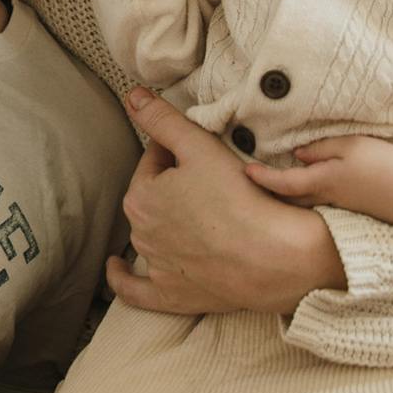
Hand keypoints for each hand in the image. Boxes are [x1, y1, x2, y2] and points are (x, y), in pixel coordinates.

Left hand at [107, 87, 346, 314]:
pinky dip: (124, 279)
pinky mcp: (173, 297)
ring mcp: (157, 267)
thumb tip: (131, 96)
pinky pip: (137, 290)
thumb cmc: (239, 199)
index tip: (205, 154)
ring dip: (165, 222)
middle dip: (174, 186)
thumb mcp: (199, 147)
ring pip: (153, 234)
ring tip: (201, 215)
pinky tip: (116, 268)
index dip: (179, 151)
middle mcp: (141, 234)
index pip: (155, 161)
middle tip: (211, 183)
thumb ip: (161, 120)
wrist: (276, 258)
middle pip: (155, 197)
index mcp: (140, 197)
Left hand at [246, 135, 392, 238]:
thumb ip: (322, 149)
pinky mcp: (354, 209)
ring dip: (287, 197)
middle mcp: (328, 199)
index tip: (246, 171)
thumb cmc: (388, 167)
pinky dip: (307, 198)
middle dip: (270, 193)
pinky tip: (307, 190)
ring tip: (273, 185)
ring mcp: (341, 207)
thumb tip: (297, 155)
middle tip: (253, 182)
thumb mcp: (354, 146)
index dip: (263, 178)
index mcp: (324, 182)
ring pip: (304, 204)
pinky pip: (321, 205)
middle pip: (289, 200)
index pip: (283, 183)